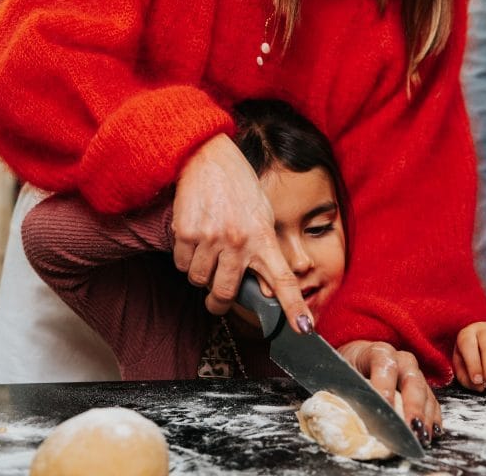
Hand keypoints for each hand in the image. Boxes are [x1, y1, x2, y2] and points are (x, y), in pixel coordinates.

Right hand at [172, 134, 311, 333]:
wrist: (208, 156)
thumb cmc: (239, 185)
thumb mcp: (262, 215)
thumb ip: (264, 249)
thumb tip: (266, 287)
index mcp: (263, 237)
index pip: (284, 280)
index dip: (294, 308)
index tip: (304, 329)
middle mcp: (238, 241)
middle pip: (225, 294)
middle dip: (218, 302)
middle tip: (217, 298)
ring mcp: (211, 238)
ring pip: (199, 281)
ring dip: (200, 274)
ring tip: (206, 250)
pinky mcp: (186, 233)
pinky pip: (182, 265)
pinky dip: (185, 259)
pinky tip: (194, 238)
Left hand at [338, 340, 441, 446]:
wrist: (359, 360)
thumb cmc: (348, 370)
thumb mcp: (340, 375)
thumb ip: (344, 391)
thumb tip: (338, 414)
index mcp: (378, 352)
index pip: (384, 365)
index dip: (385, 388)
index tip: (384, 411)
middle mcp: (401, 360)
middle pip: (412, 379)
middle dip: (413, 407)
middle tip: (411, 429)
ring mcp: (414, 374)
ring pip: (425, 392)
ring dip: (425, 417)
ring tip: (422, 438)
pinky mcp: (422, 389)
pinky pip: (433, 402)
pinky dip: (433, 419)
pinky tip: (432, 433)